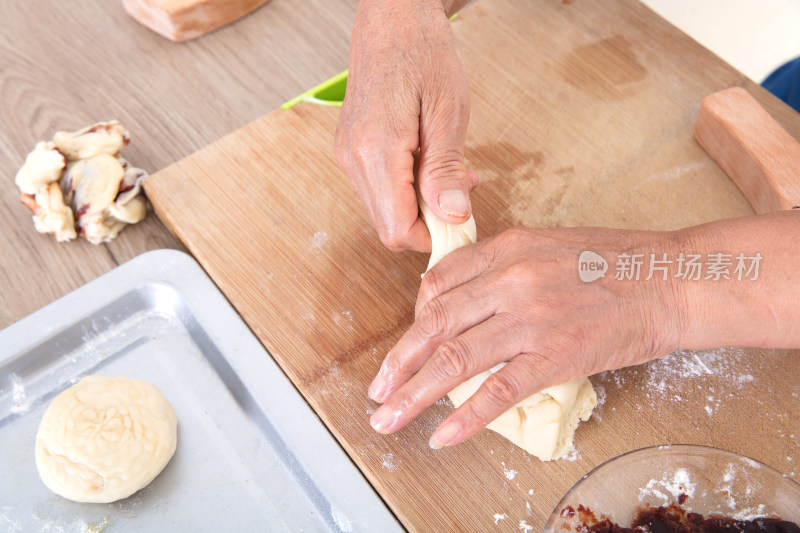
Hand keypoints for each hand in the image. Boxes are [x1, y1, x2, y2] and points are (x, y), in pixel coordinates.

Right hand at [335, 0, 474, 251]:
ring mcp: (348, 155)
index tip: (462, 224)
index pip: (397, 230)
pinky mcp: (351, 150)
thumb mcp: (448, 112)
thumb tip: (453, 217)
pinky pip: (379, 189)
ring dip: (420, 206)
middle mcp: (353, 159)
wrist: (393, 19)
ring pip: (383, 211)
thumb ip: (445, 170)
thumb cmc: (423, 53)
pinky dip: (407, 190)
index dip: (431, 238)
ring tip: (451, 175)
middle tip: (462, 195)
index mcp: (376, 151)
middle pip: (388, 226)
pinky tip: (430, 164)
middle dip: (429, 223)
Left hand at [366, 226, 686, 447]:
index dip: (416, 318)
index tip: (410, 344)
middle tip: (377, 390)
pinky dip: (465, 417)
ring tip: (388, 418)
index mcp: (506, 249)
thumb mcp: (548, 246)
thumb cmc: (614, 263)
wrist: (672, 280)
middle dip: (399, 363)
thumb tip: (463, 299)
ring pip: (454, 360)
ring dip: (414, 394)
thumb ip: (502, 268)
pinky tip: (442, 435)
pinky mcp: (555, 356)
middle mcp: (510, 281)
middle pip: (435, 325)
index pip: (438, 284)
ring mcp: (530, 319)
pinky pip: (497, 391)